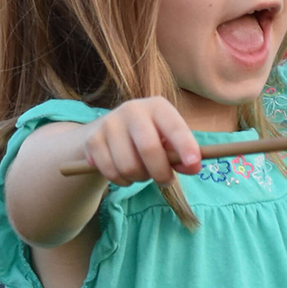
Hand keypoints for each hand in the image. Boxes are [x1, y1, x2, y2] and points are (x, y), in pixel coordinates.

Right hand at [81, 97, 200, 185]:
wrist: (106, 130)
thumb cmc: (149, 136)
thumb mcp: (168, 140)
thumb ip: (181, 154)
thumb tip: (192, 167)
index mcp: (158, 106)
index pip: (175, 127)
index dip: (185, 146)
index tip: (194, 164)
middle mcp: (133, 109)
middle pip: (149, 148)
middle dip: (161, 172)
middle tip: (166, 181)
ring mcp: (109, 124)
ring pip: (129, 166)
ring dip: (140, 178)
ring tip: (143, 173)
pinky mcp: (92, 140)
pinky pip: (112, 172)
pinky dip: (122, 180)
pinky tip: (125, 173)